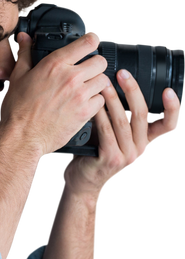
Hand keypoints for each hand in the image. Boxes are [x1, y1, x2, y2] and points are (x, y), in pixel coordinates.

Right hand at [0, 30, 107, 155]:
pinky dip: (96, 101)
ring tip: (86, 89)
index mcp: (54, 64)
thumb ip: (24, 54)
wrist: (22, 138)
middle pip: (101, 61)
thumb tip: (24, 38)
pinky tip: (84, 104)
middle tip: (88, 70)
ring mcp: (79, 95)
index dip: (93, 38)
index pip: (87, 42)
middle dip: (96, 64)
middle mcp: (70, 77)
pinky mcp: (84, 113)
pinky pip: (101, 100)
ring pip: (104, 81)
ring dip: (97, 83)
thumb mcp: (17, 78)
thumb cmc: (17, 111)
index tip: (92, 40)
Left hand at [60, 69, 182, 196]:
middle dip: (132, 90)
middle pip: (142, 115)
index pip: (170, 126)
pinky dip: (100, 113)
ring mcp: (127, 156)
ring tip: (103, 83)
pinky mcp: (111, 158)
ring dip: (112, 98)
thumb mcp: (118, 138)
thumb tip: (121, 87)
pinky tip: (94, 103)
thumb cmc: (98, 156)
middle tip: (122, 73)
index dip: (173, 109)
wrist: (84, 184)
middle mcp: (142, 150)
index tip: (168, 91)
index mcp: (148, 143)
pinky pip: (105, 130)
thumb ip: (125, 120)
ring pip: (122, 120)